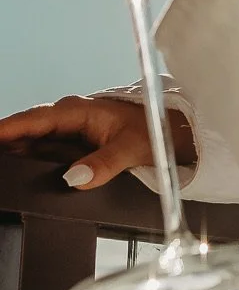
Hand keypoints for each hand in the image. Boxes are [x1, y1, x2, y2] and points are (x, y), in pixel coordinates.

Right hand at [0, 96, 195, 188]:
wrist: (170, 131)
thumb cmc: (153, 130)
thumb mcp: (131, 148)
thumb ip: (104, 164)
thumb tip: (75, 177)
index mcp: (80, 111)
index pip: (35, 120)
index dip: (8, 129)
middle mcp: (70, 119)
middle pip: (27, 131)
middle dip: (6, 142)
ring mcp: (70, 133)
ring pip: (33, 143)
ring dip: (15, 153)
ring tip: (2, 171)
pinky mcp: (73, 147)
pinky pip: (44, 153)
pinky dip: (29, 161)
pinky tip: (17, 173)